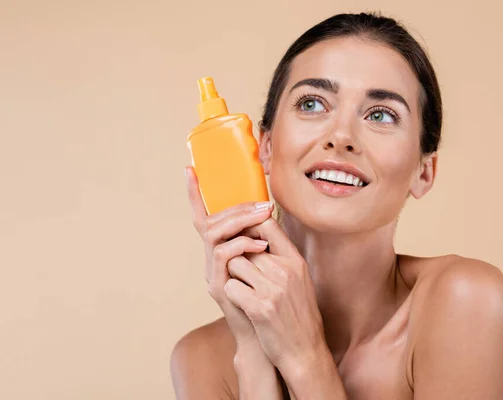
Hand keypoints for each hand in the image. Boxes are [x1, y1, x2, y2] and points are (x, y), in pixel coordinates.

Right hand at [184, 166, 273, 346]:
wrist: (265, 331)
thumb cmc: (267, 295)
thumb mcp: (264, 261)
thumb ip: (259, 237)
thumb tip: (268, 210)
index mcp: (220, 250)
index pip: (203, 217)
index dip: (195, 194)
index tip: (189, 169)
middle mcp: (211, 259)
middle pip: (211, 222)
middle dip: (236, 208)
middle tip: (263, 205)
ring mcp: (212, 273)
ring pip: (214, 234)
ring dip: (239, 221)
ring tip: (263, 218)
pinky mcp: (218, 286)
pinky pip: (222, 255)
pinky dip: (242, 244)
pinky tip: (262, 244)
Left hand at [222, 216, 327, 374]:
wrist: (305, 351)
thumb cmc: (298, 314)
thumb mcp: (298, 278)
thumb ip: (281, 256)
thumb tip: (258, 233)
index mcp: (295, 260)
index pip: (267, 224)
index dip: (250, 227)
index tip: (244, 240)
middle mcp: (285, 270)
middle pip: (245, 245)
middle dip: (239, 258)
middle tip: (244, 275)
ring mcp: (273, 289)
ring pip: (234, 264)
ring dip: (233, 275)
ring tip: (244, 289)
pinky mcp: (260, 307)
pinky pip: (231, 287)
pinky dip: (231, 294)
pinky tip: (242, 303)